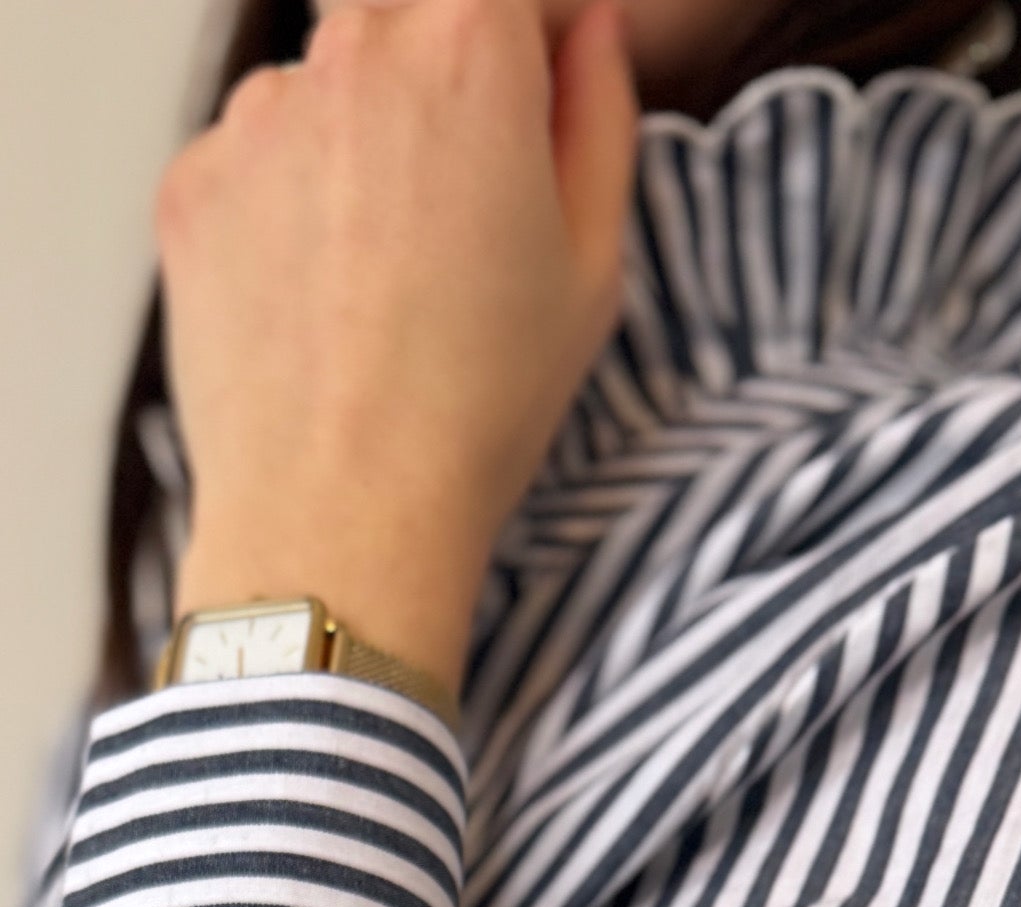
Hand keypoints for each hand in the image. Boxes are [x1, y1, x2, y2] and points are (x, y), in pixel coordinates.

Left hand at [157, 0, 637, 697]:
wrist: (342, 515)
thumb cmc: (477, 407)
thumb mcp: (591, 263)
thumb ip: (600, 116)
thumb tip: (590, 39)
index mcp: (469, 49)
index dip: (544, 46)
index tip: (549, 105)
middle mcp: (350, 53)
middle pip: (411, 20)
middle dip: (449, 90)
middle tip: (468, 212)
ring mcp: (256, 117)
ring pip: (328, 90)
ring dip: (364, 147)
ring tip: (391, 279)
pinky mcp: (192, 183)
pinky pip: (257, 160)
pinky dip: (293, 208)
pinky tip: (326, 303)